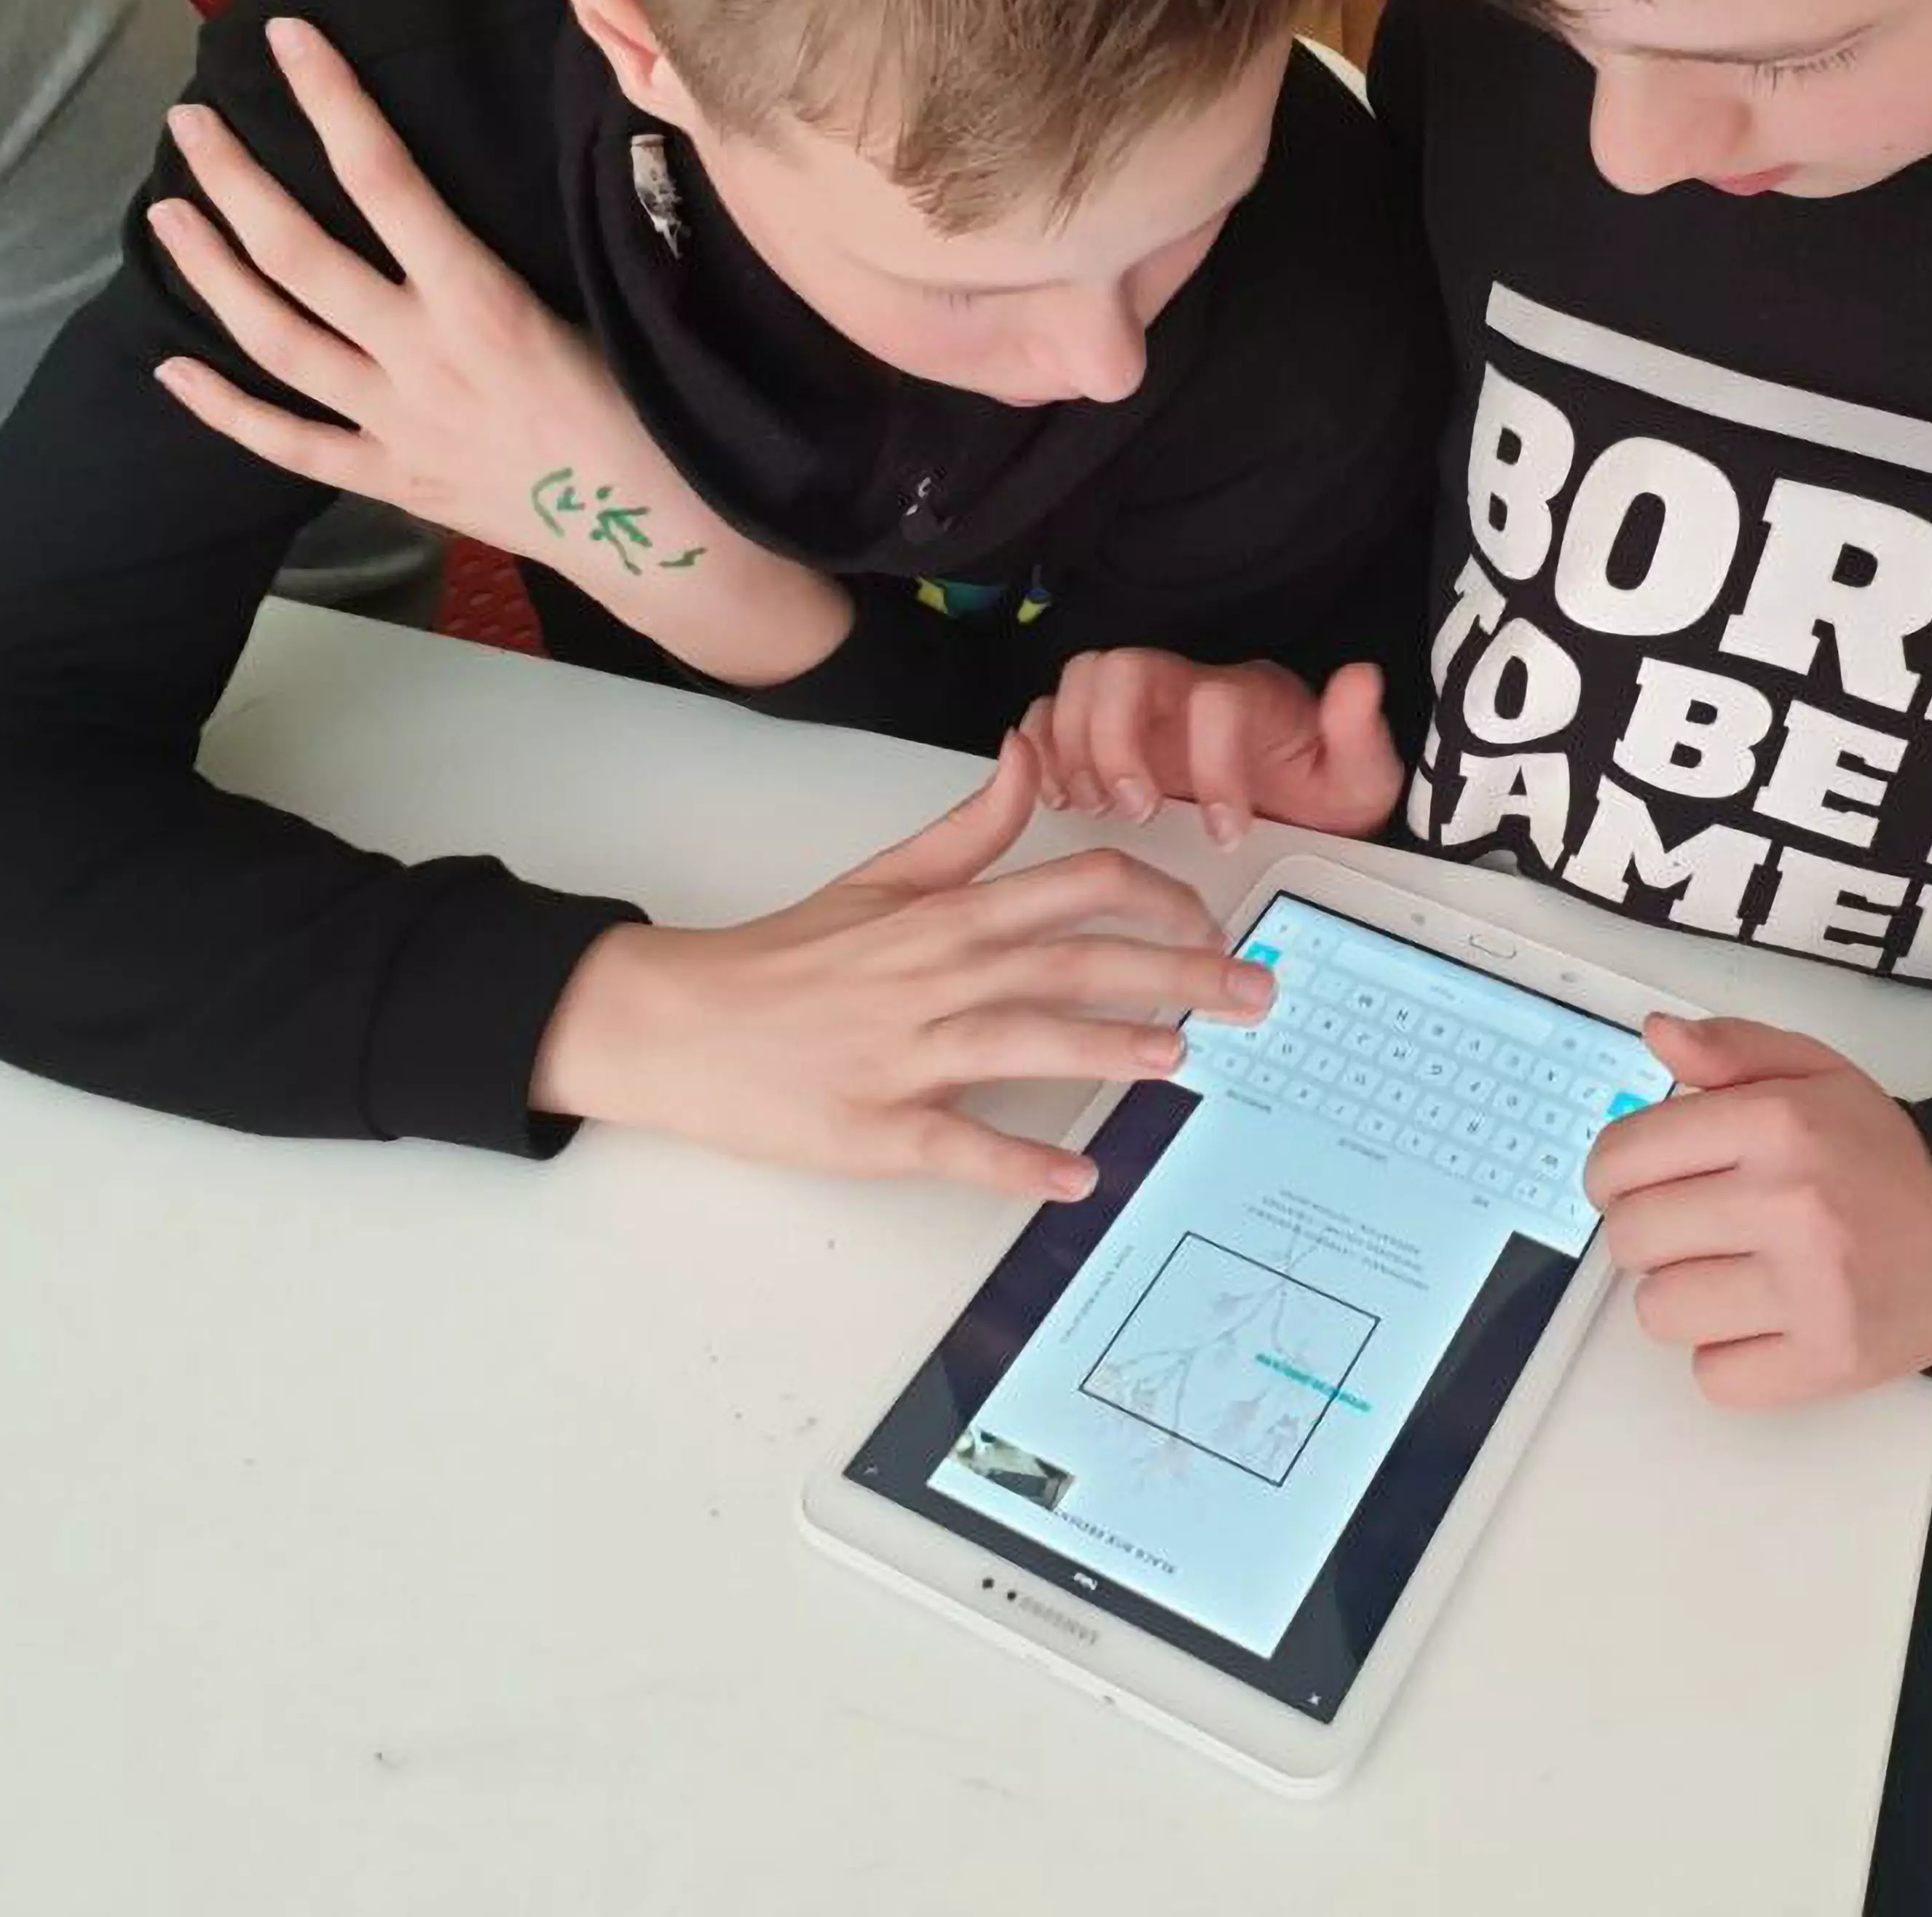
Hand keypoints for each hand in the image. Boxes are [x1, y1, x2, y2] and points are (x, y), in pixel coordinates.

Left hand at [146, 16, 849, 685]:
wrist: (664, 536)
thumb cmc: (655, 413)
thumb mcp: (607, 306)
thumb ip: (547, 245)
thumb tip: (527, 159)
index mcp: (482, 303)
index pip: (384, 181)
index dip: (330, 103)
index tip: (287, 39)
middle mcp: (423, 357)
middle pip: (299, 255)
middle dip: (236, 181)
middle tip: (190, 124)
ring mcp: (398, 422)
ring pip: (276, 340)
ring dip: (213, 273)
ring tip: (168, 215)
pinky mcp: (395, 478)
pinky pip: (290, 444)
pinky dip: (226, 409)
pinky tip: (173, 367)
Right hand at [536, 734, 1273, 1195]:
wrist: (675, 1023)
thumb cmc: (787, 956)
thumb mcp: (882, 876)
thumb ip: (968, 829)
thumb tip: (1027, 755)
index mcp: (949, 915)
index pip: (1080, 884)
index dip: (1160, 897)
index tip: (1210, 923)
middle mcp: (938, 976)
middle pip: (1077, 960)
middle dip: (1178, 973)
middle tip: (1256, 996)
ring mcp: (906, 1053)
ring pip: (1024, 1041)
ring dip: (1108, 1049)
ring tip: (1180, 1060)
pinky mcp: (874, 1127)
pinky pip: (958, 1146)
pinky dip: (1018, 1164)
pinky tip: (1077, 1176)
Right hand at [1015, 651, 1403, 846]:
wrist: (1298, 806)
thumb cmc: (1319, 790)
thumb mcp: (1358, 775)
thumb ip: (1358, 733)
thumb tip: (1360, 680)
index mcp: (1247, 698)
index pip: (1215, 701)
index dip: (1214, 764)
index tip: (1227, 832)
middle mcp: (1185, 689)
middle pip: (1124, 668)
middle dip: (1116, 739)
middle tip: (1135, 811)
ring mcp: (1140, 709)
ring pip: (1081, 681)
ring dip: (1073, 746)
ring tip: (1094, 809)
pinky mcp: (1105, 736)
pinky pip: (1050, 715)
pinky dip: (1041, 751)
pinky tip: (1060, 801)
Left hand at [1588, 1016, 1931, 1407]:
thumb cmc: (1880, 1157)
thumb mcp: (1813, 1074)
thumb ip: (1729, 1048)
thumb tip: (1657, 1033)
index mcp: (1777, 1122)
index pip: (1623, 1157)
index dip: (1610, 1174)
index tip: (1633, 1183)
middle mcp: (1790, 1202)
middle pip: (1631, 1238)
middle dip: (1648, 1234)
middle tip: (1693, 1229)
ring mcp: (1810, 1289)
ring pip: (1660, 1313)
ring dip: (1682, 1298)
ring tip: (1733, 1275)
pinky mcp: (1826, 1360)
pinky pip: (1713, 1377)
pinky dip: (1728, 1357)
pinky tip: (1766, 1321)